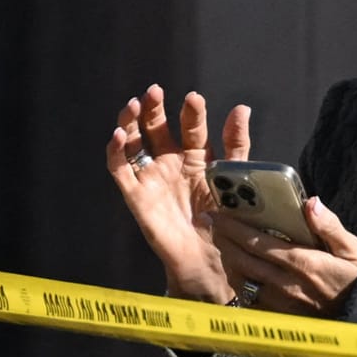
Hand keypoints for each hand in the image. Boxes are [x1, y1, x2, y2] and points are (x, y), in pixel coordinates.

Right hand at [108, 85, 251, 300]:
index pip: (192, 129)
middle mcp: (172, 165)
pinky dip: (115, 152)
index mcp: (197, 160)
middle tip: (156, 90)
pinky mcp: (137, 197)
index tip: (194, 98)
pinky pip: (120, 171)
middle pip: (157, 128)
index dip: (191, 113)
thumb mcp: (237, 180)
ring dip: (131, 122)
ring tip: (135, 104)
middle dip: (154, 109)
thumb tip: (241, 107)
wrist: (214, 265)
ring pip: (134, 143)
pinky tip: (119, 135)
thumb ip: (237, 146)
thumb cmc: (229, 226)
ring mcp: (153, 180)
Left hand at [213, 197, 356, 316]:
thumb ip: (330, 225)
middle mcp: (286, 284)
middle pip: (242, 259)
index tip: (218, 213)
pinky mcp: (279, 317)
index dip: (233, 227)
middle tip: (211, 223)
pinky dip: (238, 283)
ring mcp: (280, 303)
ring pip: (241, 279)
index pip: (258, 242)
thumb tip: (311, 203)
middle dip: (223, 239)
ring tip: (222, 243)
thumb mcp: (353, 248)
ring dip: (227, 259)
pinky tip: (237, 271)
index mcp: (303, 263)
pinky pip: (248, 299)